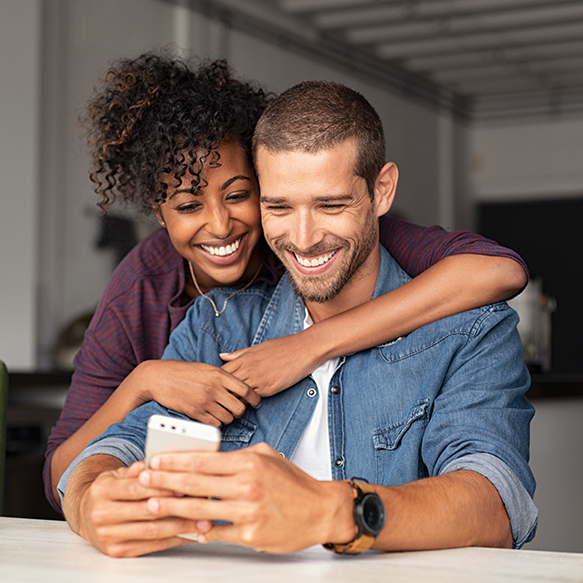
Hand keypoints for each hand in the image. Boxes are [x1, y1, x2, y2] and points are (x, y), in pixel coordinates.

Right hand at [74, 460, 202, 556]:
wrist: (85, 515)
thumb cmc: (110, 491)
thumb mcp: (118, 474)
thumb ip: (136, 470)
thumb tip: (151, 464)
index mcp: (102, 490)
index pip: (136, 488)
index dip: (161, 488)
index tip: (184, 486)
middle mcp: (102, 514)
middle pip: (146, 511)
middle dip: (177, 508)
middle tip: (202, 504)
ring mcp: (108, 535)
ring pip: (151, 531)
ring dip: (181, 527)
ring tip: (202, 522)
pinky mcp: (116, 551)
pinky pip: (150, 546)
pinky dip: (173, 540)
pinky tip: (189, 534)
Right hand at [132, 360, 260, 426]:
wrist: (160, 377)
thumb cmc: (184, 372)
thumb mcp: (207, 368)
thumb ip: (223, 377)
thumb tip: (240, 387)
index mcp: (219, 374)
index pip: (246, 389)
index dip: (254, 398)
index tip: (256, 402)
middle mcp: (214, 388)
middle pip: (239, 407)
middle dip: (240, 410)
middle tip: (236, 409)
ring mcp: (205, 401)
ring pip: (228, 418)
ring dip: (228, 417)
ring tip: (223, 413)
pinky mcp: (195, 413)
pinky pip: (215, 424)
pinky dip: (217, 423)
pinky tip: (213, 417)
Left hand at [138, 443, 355, 552]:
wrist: (320, 510)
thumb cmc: (293, 481)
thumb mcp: (267, 456)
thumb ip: (237, 456)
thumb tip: (208, 458)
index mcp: (249, 462)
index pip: (203, 460)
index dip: (175, 461)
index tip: (155, 460)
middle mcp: (247, 486)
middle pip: (195, 484)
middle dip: (165, 482)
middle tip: (143, 480)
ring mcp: (248, 512)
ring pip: (200, 510)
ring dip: (173, 507)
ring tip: (153, 503)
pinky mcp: (251, 536)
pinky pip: (217, 533)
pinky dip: (199, 530)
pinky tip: (184, 527)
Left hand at [221, 333, 319, 396]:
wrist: (303, 349)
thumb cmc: (282, 346)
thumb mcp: (258, 347)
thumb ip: (239, 354)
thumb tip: (222, 356)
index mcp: (244, 358)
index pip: (222, 372)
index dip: (217, 381)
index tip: (216, 386)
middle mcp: (248, 369)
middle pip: (226, 385)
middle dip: (221, 393)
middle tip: (220, 400)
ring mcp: (257, 379)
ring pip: (237, 394)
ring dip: (234, 400)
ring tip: (232, 405)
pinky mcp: (268, 388)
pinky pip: (252, 399)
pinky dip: (248, 402)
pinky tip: (248, 404)